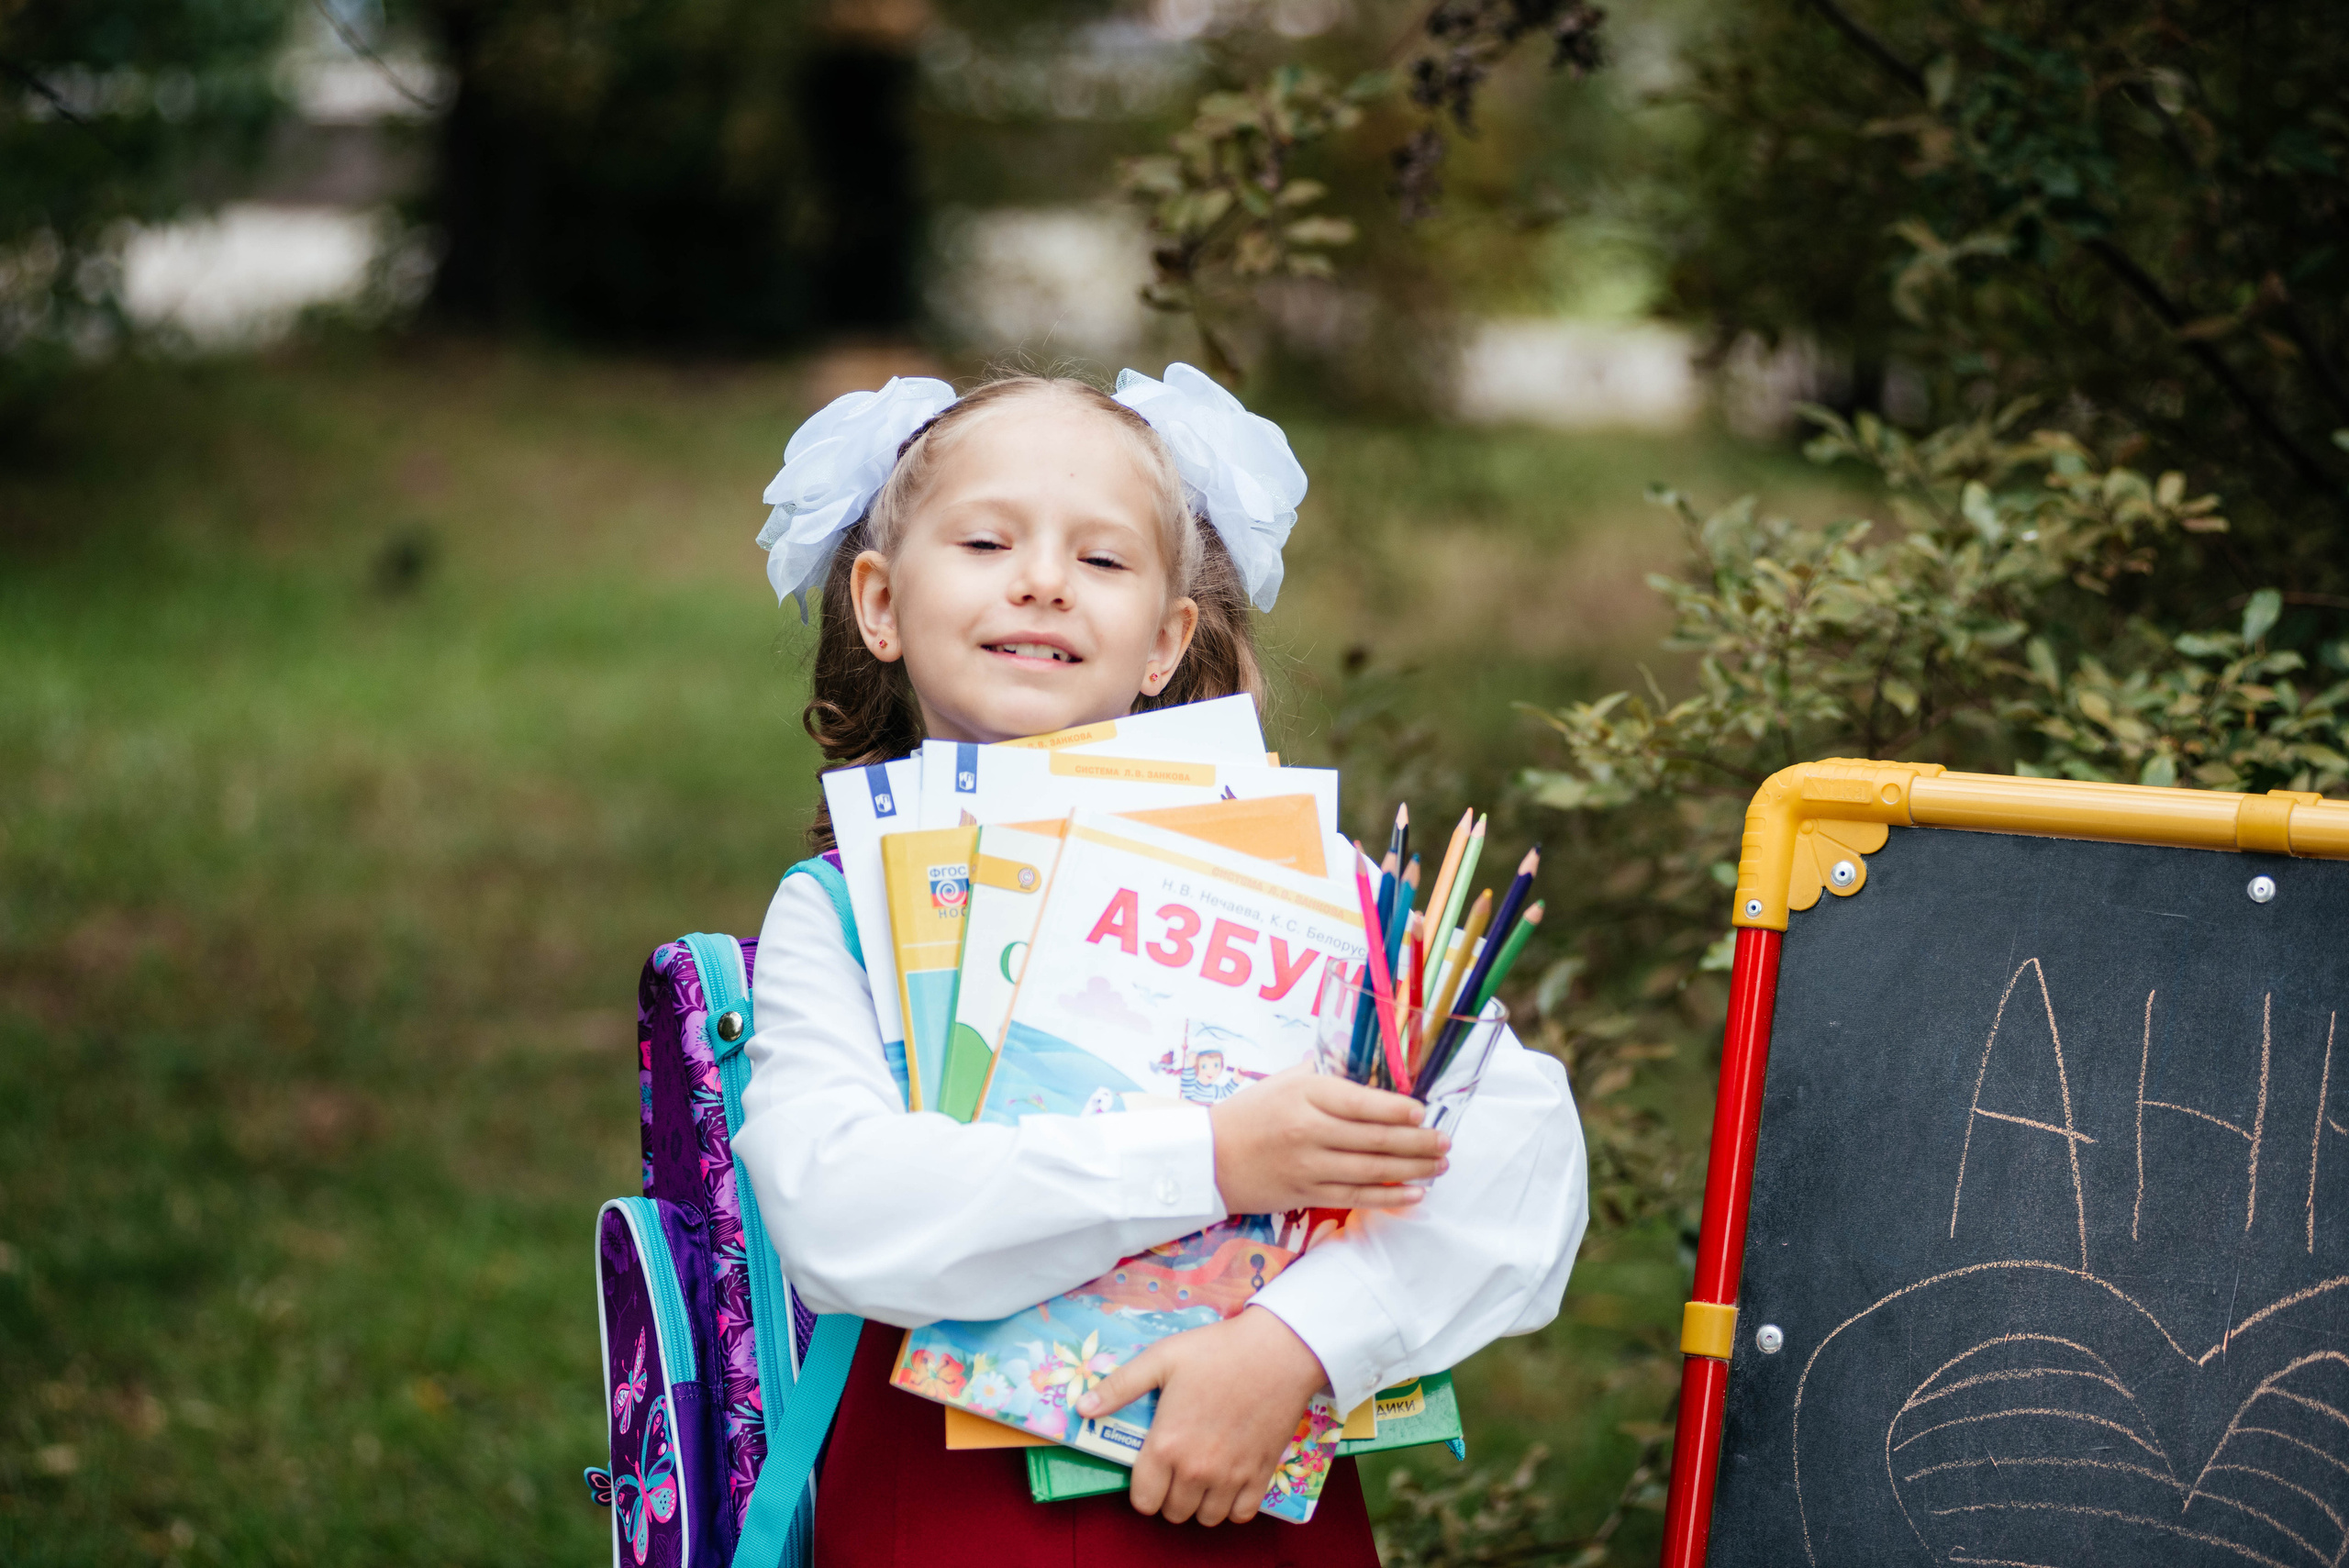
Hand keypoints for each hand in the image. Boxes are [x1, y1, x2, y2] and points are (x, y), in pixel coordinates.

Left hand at [1076, 1306, 1327, 1524]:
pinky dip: (1232, 1506)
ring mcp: (1231, 1476)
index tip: (1150, 1472)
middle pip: (1173, 1512)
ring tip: (1200, 1476)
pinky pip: (1241, 1514)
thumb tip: (1082, 1408)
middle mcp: (1196, 1470)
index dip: (1143, 1490)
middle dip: (1169, 1495)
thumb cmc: (1216, 1351)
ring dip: (1199, 1503)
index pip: (1143, 1501)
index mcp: (1166, 1445)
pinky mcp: (1261, 1474)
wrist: (1277, 1351)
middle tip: (1175, 1468)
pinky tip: (1228, 1482)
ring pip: (1206, 1518)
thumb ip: (1119, 1387)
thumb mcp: (1160, 1359)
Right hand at [1209, 1066, 1447, 1214]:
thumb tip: (1369, 1067)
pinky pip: (1357, 1197)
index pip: (1362, 1102)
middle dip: (1418, 1143)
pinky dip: (1389, 1197)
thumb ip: (1326, 1073)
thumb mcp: (1284, 1081)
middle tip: (1445, 1141)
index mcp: (1305, 1094)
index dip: (1398, 1110)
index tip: (1424, 1112)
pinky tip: (1414, 1194)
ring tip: (1439, 1165)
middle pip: (1375, 1139)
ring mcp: (1308, 1166)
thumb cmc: (1250, 1113)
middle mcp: (1308, 1130)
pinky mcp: (1306, 1194)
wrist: (1208, 1157)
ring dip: (1413, 1170)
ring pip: (1372, 1171)